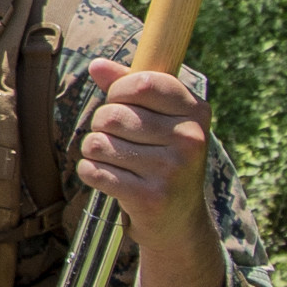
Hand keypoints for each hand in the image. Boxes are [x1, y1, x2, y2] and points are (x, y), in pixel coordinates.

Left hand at [80, 63, 213, 250]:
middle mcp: (189, 139)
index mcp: (196, 112)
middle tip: (113, 139)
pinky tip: (106, 178)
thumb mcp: (158, 121)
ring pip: (98, 142)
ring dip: (93, 150)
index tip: (117, 102)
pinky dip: (90, 172)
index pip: (142, 83)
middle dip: (101, 124)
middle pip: (112, 114)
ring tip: (111, 159)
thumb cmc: (163, 160)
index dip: (117, 90)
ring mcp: (172, 170)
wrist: (179, 221)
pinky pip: (94, 171)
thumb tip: (97, 65)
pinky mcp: (150, 197)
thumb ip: (129, 87)